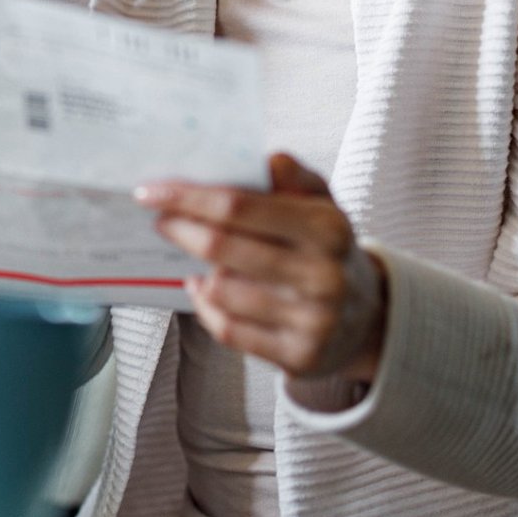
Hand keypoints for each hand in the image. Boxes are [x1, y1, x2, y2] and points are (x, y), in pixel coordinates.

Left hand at [138, 153, 385, 382]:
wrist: (367, 320)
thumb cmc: (328, 250)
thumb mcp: (323, 205)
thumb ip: (294, 177)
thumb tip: (266, 160)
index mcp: (328, 228)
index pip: (238, 206)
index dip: (188, 198)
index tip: (150, 191)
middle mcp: (324, 276)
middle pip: (221, 247)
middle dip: (180, 229)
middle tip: (161, 220)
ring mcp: (313, 321)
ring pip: (220, 290)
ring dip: (201, 271)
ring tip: (200, 260)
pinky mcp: (299, 356)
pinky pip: (227, 329)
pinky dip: (207, 306)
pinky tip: (207, 290)